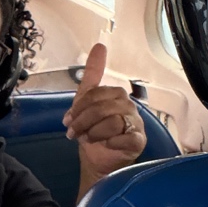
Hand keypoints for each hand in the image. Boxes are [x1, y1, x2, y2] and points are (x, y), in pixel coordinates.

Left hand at [63, 44, 145, 181]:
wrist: (97, 162)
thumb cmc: (93, 131)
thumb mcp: (86, 103)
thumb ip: (92, 73)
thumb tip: (99, 44)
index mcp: (117, 96)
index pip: (97, 93)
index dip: (79, 107)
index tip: (68, 120)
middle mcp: (129, 107)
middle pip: (103, 107)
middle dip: (83, 121)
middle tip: (72, 133)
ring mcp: (136, 124)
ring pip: (114, 121)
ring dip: (94, 132)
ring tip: (87, 140)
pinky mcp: (139, 142)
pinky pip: (126, 137)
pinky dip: (111, 141)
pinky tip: (106, 145)